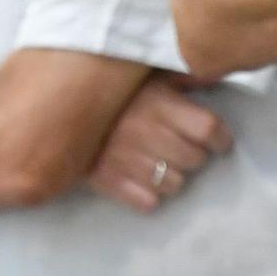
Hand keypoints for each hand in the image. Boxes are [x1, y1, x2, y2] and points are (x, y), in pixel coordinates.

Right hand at [87, 75, 232, 212]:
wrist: (56, 105)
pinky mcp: (105, 179)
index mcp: (158, 103)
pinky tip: (145, 181)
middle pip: (195, 159)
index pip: (208, 129)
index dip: (220, 138)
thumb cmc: (113, 90)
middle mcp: (145, 132)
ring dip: (174, 176)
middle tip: (187, 149)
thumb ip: (182, 76)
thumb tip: (212, 74)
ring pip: (174, 184)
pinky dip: (150, 195)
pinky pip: (146, 201)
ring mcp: (125, 159)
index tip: (220, 141)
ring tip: (164, 164)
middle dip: (196, 156)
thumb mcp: (149, 74)